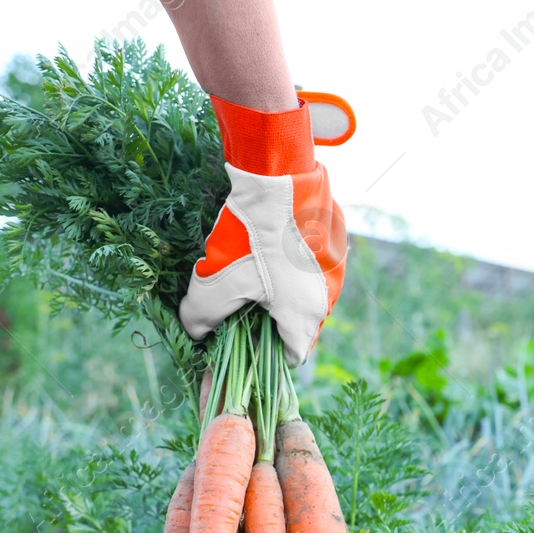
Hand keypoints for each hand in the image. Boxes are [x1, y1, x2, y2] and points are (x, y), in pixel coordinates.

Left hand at [178, 93, 353, 362]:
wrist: (280, 176)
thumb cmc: (249, 237)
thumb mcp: (214, 281)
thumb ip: (202, 317)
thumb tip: (196, 331)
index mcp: (305, 315)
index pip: (290, 356)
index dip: (263, 355)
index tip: (239, 341)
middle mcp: (329, 297)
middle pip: (297, 323)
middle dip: (268, 318)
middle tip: (239, 300)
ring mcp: (337, 267)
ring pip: (306, 292)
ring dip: (281, 289)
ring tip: (252, 267)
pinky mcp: (337, 240)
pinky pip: (312, 265)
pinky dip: (293, 263)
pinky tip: (270, 244)